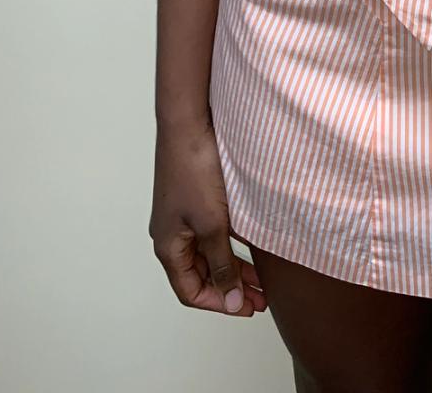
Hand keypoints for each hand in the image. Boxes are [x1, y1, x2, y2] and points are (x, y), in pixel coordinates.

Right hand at [149, 118, 267, 316]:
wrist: (189, 123)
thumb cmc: (194, 170)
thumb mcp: (212, 223)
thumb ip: (222, 264)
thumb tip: (232, 300)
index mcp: (168, 246)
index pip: (191, 291)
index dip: (219, 304)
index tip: (248, 308)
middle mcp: (173, 234)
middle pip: (201, 274)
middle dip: (231, 288)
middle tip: (261, 298)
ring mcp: (183, 216)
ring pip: (209, 253)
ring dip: (234, 267)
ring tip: (263, 279)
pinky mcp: (195, 198)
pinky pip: (213, 231)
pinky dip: (232, 244)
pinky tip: (254, 247)